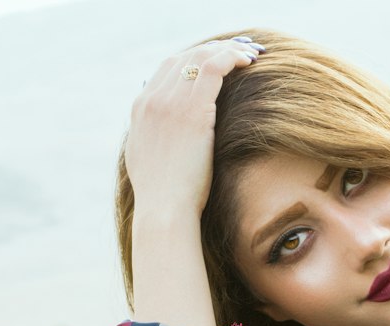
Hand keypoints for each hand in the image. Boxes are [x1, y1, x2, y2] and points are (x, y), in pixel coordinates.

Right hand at [124, 36, 263, 218]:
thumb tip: (164, 138)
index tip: (216, 63)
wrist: (164, 211)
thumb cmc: (164, 200)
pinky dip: (231, 57)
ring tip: (249, 54)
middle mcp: (152, 100)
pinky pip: (213, 68)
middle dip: (212, 50)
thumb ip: (153, 142)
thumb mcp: (149, 164)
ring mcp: (170, 103)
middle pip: (183, 58)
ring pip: (199, 57)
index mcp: (140, 110)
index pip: (167, 69)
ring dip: (226, 50)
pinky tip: (248, 60)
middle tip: (238, 53)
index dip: (193, 61)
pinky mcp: (192, 111)